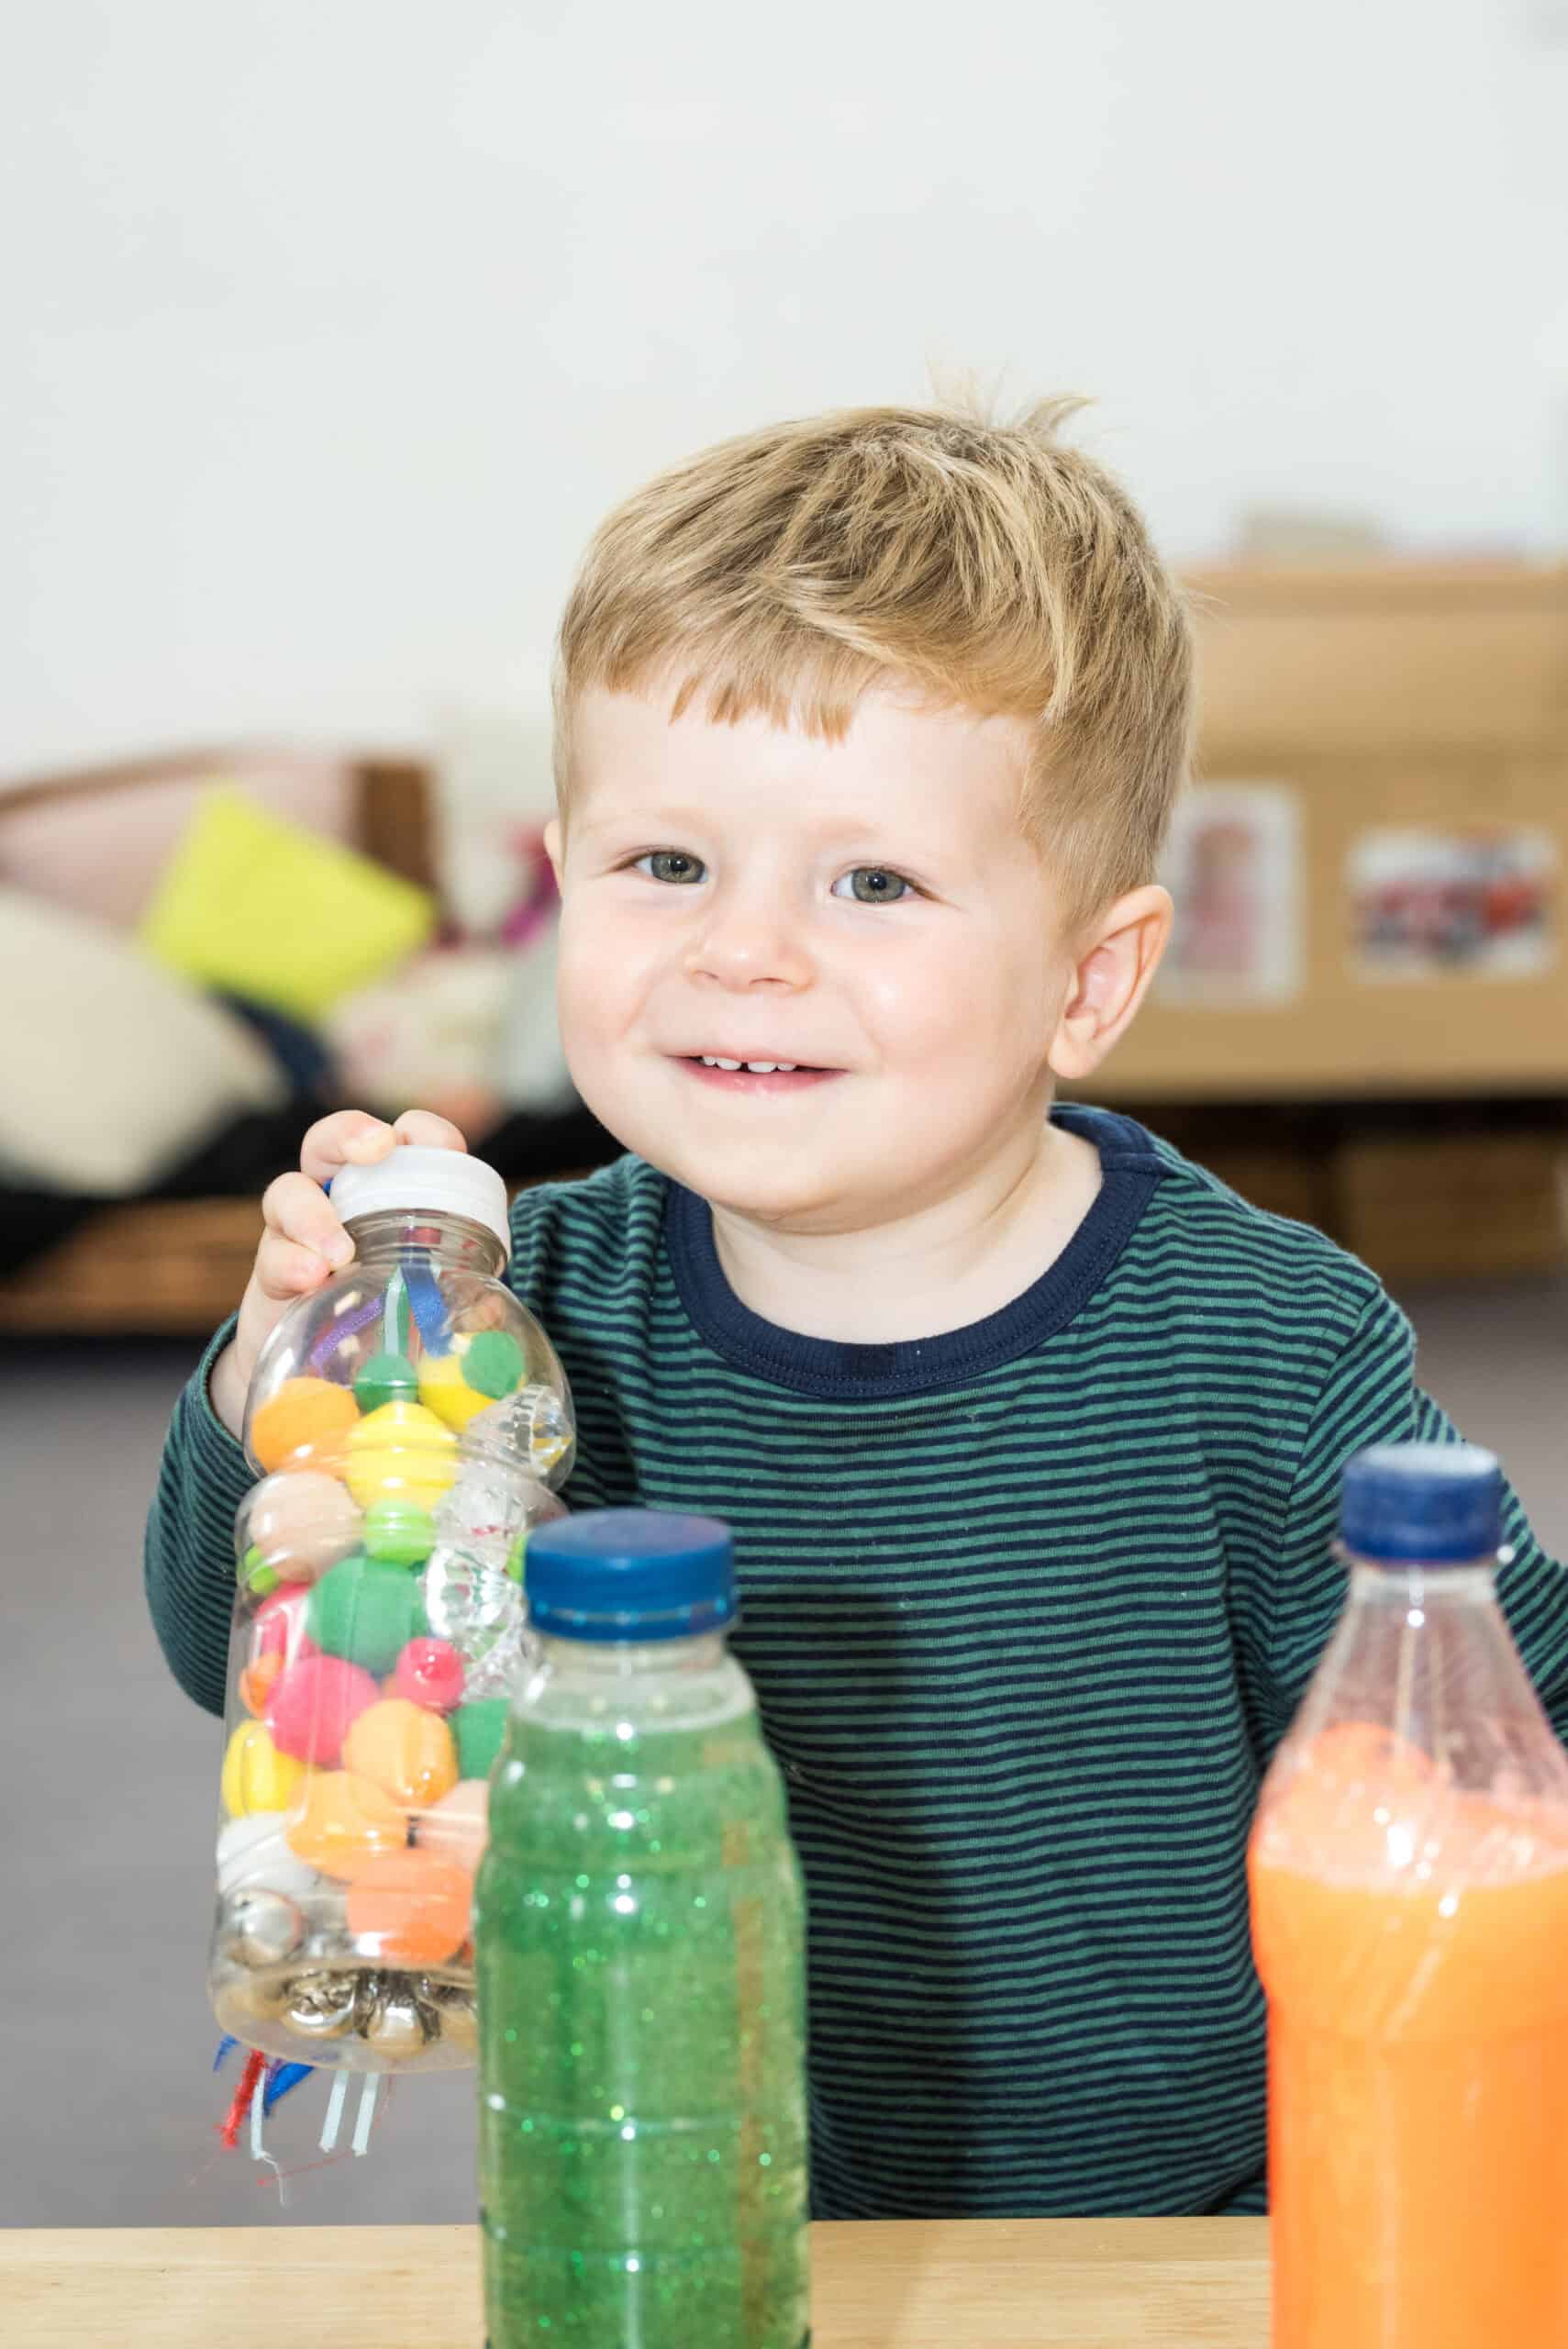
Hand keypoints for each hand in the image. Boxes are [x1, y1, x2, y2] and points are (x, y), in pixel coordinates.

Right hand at [210, 1108, 468, 1437]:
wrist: (320, 1370)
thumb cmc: (387, 1317)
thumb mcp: (427, 1302)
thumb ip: (457, 1297)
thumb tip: (491, 1305)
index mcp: (388, 1194)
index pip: (405, 1142)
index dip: (424, 1132)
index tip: (446, 1148)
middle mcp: (338, 1200)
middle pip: (330, 1141)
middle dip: (350, 1133)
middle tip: (377, 1148)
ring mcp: (297, 1232)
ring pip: (287, 1192)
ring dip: (314, 1215)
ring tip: (339, 1254)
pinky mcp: (270, 1271)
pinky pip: (271, 1254)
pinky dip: (290, 1262)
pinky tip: (310, 1279)